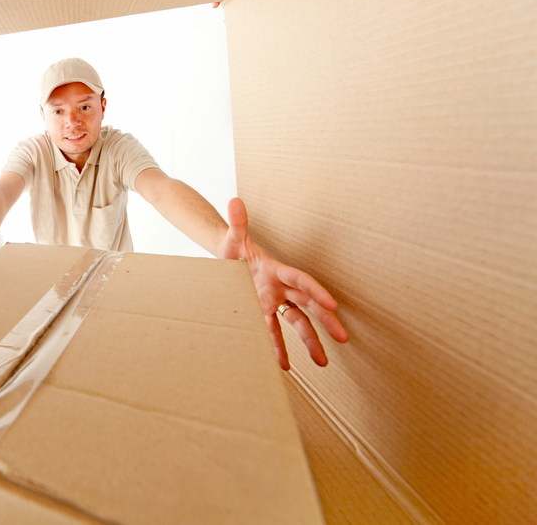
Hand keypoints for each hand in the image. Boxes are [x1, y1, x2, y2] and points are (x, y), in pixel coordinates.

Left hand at [217, 198, 348, 369]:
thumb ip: (237, 223)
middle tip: (343, 337)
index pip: (301, 280)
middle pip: (307, 305)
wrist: (224, 259)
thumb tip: (234, 201)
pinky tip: (284, 366)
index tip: (333, 304)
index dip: (316, 291)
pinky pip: (274, 333)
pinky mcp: (263, 314)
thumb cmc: (231, 248)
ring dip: (310, 342)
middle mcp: (280, 287)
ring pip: (297, 323)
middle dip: (325, 321)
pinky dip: (279, 349)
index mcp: (276, 269)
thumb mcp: (233, 238)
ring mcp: (274, 302)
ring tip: (323, 363)